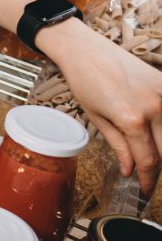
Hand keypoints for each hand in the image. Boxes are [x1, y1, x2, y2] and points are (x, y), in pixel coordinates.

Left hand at [44, 20, 161, 192]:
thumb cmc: (85, 81)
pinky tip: (157, 136)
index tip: (144, 190)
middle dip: (157, 168)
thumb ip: (118, 146)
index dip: (148, 180)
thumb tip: (130, 170)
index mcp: (133, 120)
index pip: (149, 160)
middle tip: (148, 178)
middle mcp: (156, 108)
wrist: (86, 50)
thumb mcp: (97, 118)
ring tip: (151, 158)